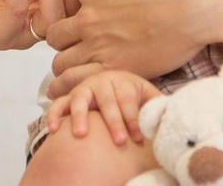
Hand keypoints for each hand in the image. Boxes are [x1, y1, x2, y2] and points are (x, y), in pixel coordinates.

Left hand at [46, 0, 214, 97]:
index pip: (69, 7)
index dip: (80, 17)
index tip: (93, 26)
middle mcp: (88, 16)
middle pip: (57, 36)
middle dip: (66, 44)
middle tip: (81, 51)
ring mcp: (98, 43)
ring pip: (61, 63)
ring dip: (69, 68)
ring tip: (80, 75)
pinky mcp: (114, 67)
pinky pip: (76, 82)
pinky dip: (75, 88)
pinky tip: (83, 92)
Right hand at [46, 69, 160, 145]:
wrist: (115, 83)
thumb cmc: (133, 95)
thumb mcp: (147, 94)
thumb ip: (155, 103)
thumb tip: (168, 113)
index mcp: (123, 80)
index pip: (128, 100)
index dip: (133, 119)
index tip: (138, 138)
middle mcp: (101, 81)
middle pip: (107, 100)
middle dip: (113, 122)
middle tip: (119, 141)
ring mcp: (84, 88)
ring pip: (79, 99)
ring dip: (80, 116)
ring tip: (82, 134)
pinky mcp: (69, 97)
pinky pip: (58, 104)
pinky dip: (53, 114)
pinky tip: (53, 129)